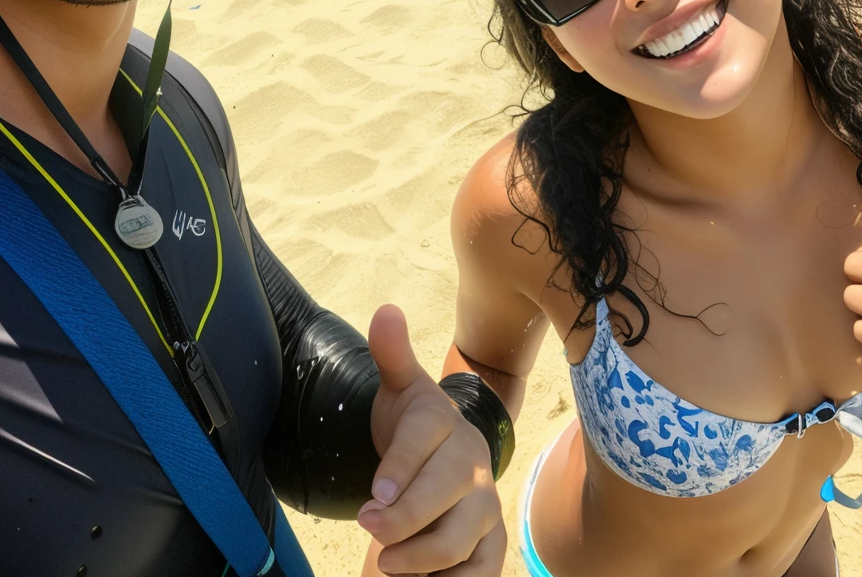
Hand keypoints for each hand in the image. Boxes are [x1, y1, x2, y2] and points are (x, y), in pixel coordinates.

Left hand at [358, 305, 505, 574]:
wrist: (447, 455)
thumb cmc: (415, 426)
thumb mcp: (400, 387)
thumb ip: (391, 354)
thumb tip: (386, 310)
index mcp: (444, 422)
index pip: (423, 442)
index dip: (400, 469)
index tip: (374, 496)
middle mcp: (472, 464)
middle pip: (446, 496)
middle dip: (405, 520)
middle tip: (368, 530)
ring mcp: (486, 506)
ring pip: (461, 540)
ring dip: (420, 558)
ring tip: (385, 561)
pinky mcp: (492, 543)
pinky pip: (480, 572)